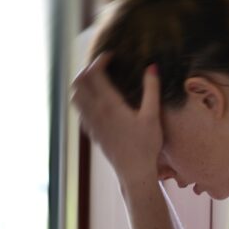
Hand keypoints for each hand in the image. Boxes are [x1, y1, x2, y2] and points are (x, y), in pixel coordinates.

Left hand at [71, 54, 162, 187]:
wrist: (134, 172)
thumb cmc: (146, 146)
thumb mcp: (153, 116)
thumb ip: (152, 89)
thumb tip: (152, 67)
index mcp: (110, 105)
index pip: (94, 73)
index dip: (100, 60)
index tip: (111, 56)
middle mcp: (95, 112)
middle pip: (78, 82)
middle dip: (88, 69)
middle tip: (103, 66)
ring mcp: (91, 123)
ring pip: (75, 96)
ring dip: (82, 83)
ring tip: (97, 80)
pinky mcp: (92, 132)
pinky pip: (79, 111)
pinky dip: (83, 99)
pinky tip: (96, 101)